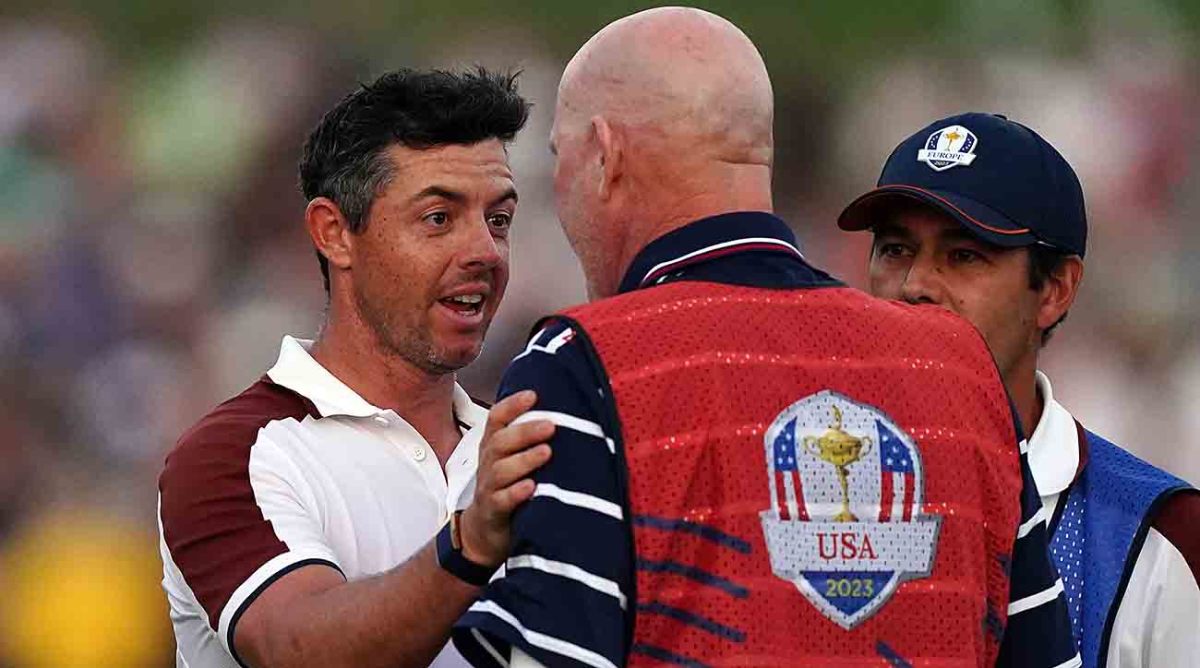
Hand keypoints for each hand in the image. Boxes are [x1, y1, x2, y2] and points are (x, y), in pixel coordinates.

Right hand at [458, 390, 553, 568]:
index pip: (497, 418)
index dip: (512, 405)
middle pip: (501, 442)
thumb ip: (530, 440)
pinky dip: (516, 493)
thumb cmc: (506, 488)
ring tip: (546, 452)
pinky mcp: (493, 511)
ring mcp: (489, 487)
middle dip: (525, 431)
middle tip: (550, 425)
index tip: (533, 395)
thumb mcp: (513, 460)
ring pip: (501, 470)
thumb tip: (567, 416)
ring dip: (524, 460)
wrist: (484, 530)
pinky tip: (532, 487)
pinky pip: (502, 500)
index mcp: (494, 446)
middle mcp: (489, 463)